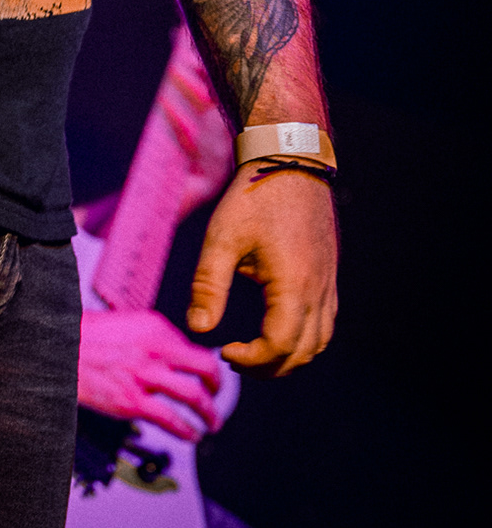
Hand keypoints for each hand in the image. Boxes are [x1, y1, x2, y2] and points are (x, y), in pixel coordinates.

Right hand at [78, 308, 223, 441]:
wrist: (59, 349)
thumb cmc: (89, 338)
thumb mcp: (128, 324)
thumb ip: (154, 338)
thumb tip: (178, 355)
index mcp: (155, 327)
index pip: (193, 348)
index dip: (204, 365)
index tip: (207, 376)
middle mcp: (155, 349)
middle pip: (205, 368)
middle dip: (218, 386)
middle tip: (217, 396)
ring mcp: (144, 376)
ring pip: (194, 396)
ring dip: (210, 414)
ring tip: (212, 423)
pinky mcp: (132, 402)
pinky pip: (171, 420)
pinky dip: (186, 431)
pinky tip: (191, 435)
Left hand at [187, 163, 336, 374]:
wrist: (289, 159)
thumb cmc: (254, 196)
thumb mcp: (222, 238)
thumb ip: (209, 285)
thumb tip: (198, 329)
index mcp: (294, 283)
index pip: (280, 346)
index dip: (253, 360)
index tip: (224, 351)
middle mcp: (319, 289)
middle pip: (303, 353)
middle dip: (268, 367)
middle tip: (235, 360)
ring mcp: (328, 283)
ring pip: (319, 342)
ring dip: (289, 358)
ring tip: (254, 352)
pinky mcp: (329, 275)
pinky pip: (325, 323)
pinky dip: (303, 339)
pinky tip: (276, 330)